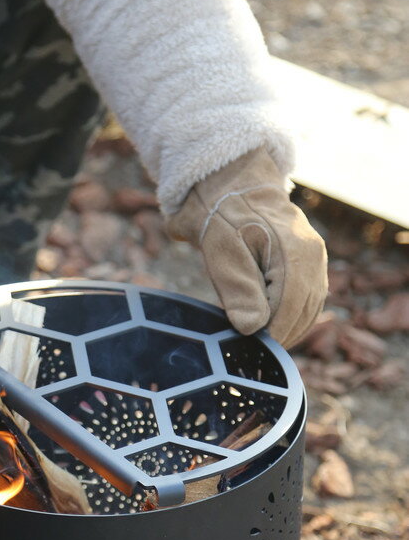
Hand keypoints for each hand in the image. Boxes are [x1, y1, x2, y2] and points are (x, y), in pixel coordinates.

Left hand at [165, 148, 326, 348]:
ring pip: (308, 310)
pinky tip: (269, 326)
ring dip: (285, 329)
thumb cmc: (223, 220)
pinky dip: (291, 317)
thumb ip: (238, 290)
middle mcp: (313, 257)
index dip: (270, 335)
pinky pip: (308, 300)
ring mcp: (316, 260)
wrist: (233, 188)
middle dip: (277, 335)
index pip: (288, 309)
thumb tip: (251, 329)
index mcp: (294, 253)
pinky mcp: (312, 264)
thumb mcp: (222, 253)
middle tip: (249, 351)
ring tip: (256, 341)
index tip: (248, 349)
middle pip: (302, 313)